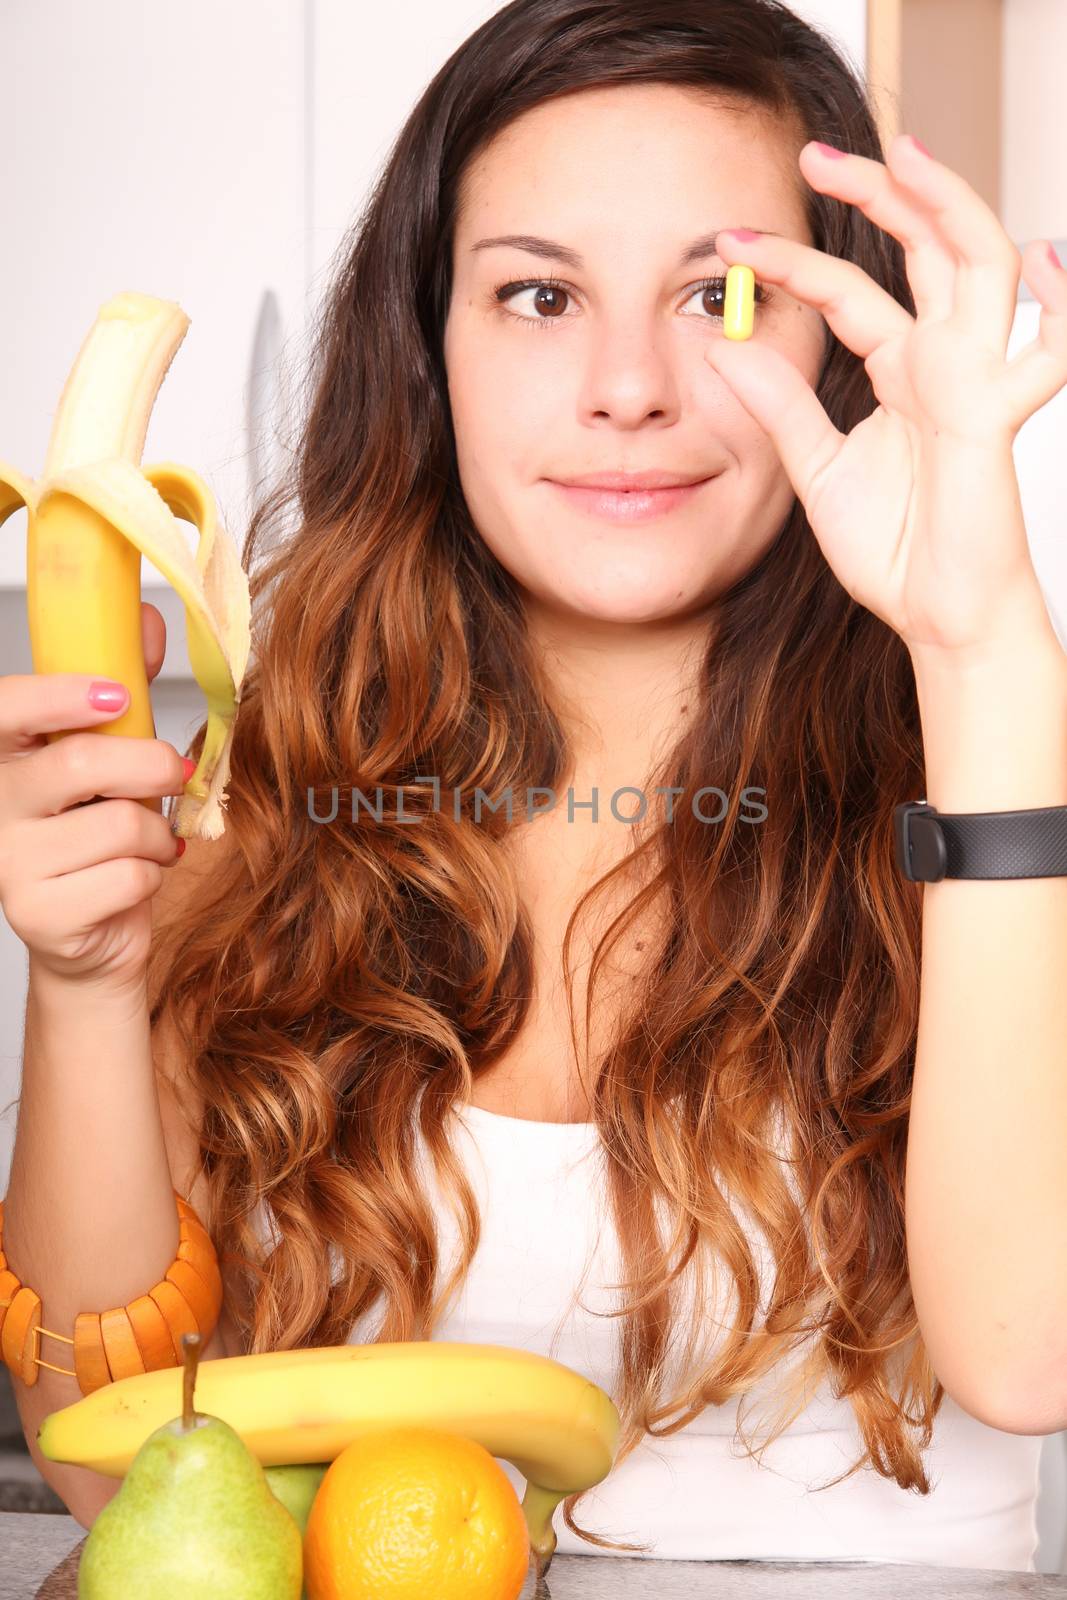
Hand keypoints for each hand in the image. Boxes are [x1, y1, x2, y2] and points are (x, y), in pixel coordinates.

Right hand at [0, 602, 189, 993]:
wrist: (91, 932)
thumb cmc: (99, 835)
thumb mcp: (112, 754)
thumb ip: (126, 687)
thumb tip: (149, 619)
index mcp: (4, 756)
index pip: (6, 708)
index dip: (60, 696)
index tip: (115, 697)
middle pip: (81, 762)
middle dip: (151, 765)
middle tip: (174, 772)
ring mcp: (8, 863)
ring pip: (118, 824)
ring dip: (157, 833)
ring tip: (150, 841)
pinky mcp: (37, 913)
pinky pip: (128, 876)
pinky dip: (152, 876)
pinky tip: (137, 879)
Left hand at [705, 134, 1066, 664]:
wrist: (936, 615)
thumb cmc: (895, 549)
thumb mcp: (818, 469)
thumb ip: (780, 407)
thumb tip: (724, 347)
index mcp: (902, 369)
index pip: (847, 291)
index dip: (791, 262)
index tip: (731, 245)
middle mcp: (943, 361)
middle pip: (921, 248)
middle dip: (877, 192)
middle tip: (817, 156)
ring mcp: (975, 382)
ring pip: (978, 266)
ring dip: (946, 206)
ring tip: (903, 155)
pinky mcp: (996, 420)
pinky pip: (1044, 354)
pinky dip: (1057, 305)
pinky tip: (1039, 257)